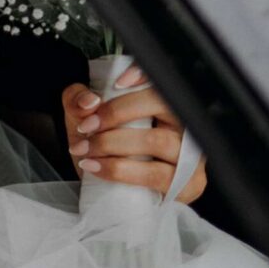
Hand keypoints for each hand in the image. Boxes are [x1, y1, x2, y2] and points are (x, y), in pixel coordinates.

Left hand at [59, 65, 206, 201]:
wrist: (110, 193)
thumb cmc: (104, 150)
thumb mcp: (83, 120)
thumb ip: (77, 100)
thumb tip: (89, 101)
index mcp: (165, 104)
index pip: (166, 78)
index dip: (146, 74)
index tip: (117, 82)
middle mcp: (185, 126)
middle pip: (162, 104)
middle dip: (117, 112)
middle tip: (86, 126)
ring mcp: (191, 156)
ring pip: (158, 141)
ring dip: (113, 143)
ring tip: (85, 149)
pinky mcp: (187, 184)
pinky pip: (155, 174)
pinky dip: (120, 170)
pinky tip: (96, 167)